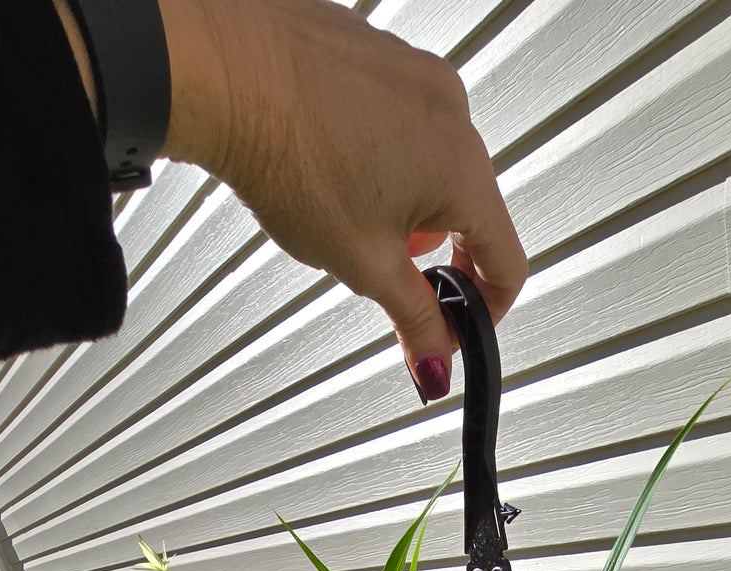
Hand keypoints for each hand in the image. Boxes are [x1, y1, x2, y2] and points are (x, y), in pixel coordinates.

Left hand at [153, 0, 525, 398]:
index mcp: (463, 170)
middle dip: (434, 251)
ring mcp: (417, 74)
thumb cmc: (286, 152)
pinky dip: (377, 152)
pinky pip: (397, 120)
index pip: (508, 262)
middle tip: (386, 268)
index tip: (459, 326)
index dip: (486, 309)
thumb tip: (435, 358)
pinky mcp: (381, 52)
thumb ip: (413, 317)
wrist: (222, 69)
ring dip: (404, 200)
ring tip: (345, 206)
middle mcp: (452, 113)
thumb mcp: (361, 262)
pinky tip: (331, 162)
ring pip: (432, 162)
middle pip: (470, 209)